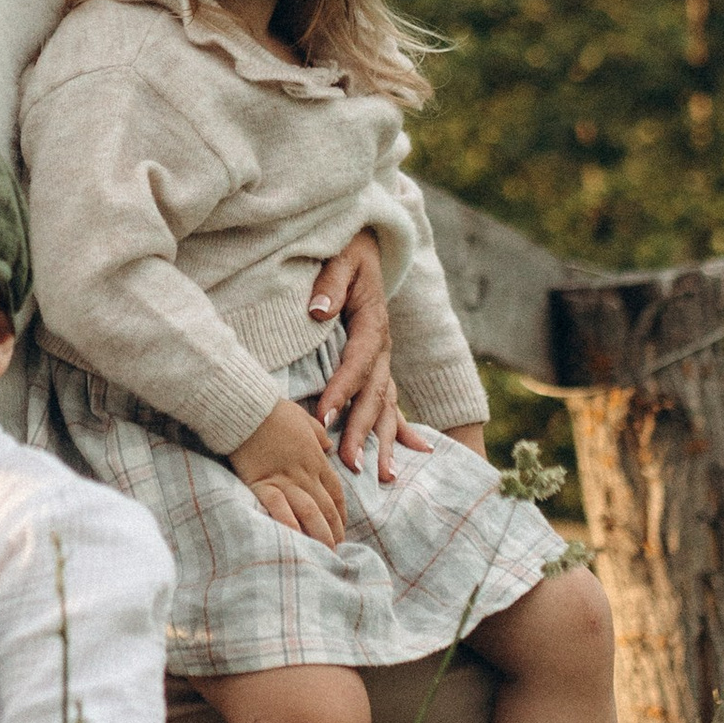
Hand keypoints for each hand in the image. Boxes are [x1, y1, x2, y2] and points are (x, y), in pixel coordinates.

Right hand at [229, 398, 349, 548]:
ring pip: (310, 512)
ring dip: (319, 534)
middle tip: (336, 551)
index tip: (341, 528)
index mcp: (316, 459)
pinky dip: (289, 524)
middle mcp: (305, 473)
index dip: (340, 514)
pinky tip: (294, 541)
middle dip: (334, 531)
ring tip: (323, 553)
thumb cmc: (275, 411)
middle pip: (326, 507)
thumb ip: (319, 436)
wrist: (248, 407)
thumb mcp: (305, 419)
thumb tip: (328, 446)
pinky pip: (279, 508)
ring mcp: (285, 479)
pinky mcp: (263, 483)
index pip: (335, 492)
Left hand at [307, 230, 406, 479]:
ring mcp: (386, 361)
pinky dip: (399, 433)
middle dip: (362, 431)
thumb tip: (318, 311)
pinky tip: (405, 460)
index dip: (342, 390)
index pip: (358, 362)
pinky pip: (391, 404)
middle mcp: (384, 347)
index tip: (323, 415)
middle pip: (375, 395)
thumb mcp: (340, 258)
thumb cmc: (346, 252)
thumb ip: (329, 283)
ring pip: (387, 407)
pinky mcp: (380, 368)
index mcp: (374, 323)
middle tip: (348, 462)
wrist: (367, 245)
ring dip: (384, 442)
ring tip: (381, 476)